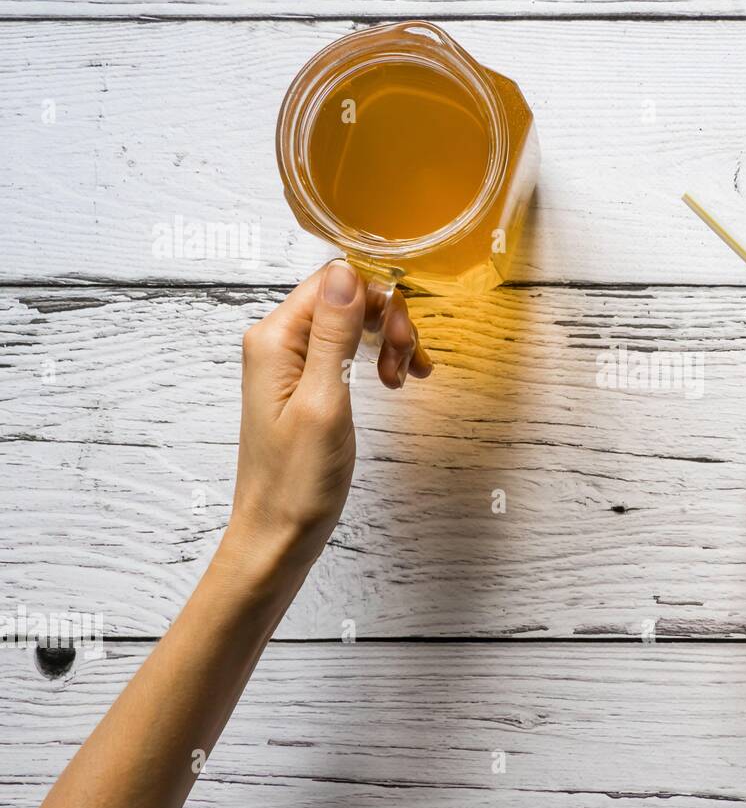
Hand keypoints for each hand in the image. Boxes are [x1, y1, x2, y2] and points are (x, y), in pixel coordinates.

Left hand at [227, 261, 431, 578]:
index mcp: (275, 339)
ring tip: (404, 378)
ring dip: (387, 341)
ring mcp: (290, 364)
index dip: (378, 298)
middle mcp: (278, 343)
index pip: (333, 281)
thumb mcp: (325, 401)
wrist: (278, 535)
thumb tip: (346, 271)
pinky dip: (376, 360)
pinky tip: (393, 381)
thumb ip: (334, 334)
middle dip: (387, 321)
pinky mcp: (304, 385)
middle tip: (408, 364)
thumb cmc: (298, 481)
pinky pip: (346, 351)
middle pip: (346, 298)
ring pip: (351, 324)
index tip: (401, 339)